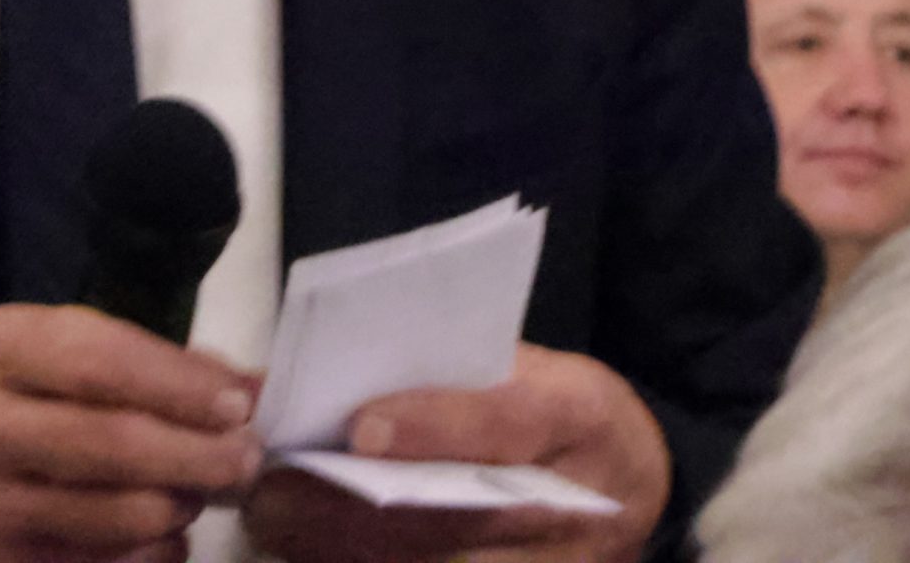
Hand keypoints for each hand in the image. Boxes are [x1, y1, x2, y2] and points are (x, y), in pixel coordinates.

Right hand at [0, 304, 262, 562]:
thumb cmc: (7, 402)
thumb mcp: (54, 357)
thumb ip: (148, 365)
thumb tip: (252, 389)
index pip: (102, 361)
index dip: (180, 385)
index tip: (238, 404)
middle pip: (114, 444)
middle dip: (198, 455)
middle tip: (246, 460)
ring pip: (116, 517)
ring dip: (180, 508)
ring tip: (201, 493)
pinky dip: (153, 555)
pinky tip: (165, 536)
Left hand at [245, 345, 670, 562]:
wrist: (636, 485)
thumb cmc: (567, 414)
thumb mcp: (540, 368)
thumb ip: (463, 369)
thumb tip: (349, 364)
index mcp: (577, 415)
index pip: (510, 421)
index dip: (437, 425)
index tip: (361, 427)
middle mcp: (570, 506)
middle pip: (459, 518)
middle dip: (355, 508)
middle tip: (273, 490)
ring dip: (344, 548)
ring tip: (272, 521)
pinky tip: (310, 549)